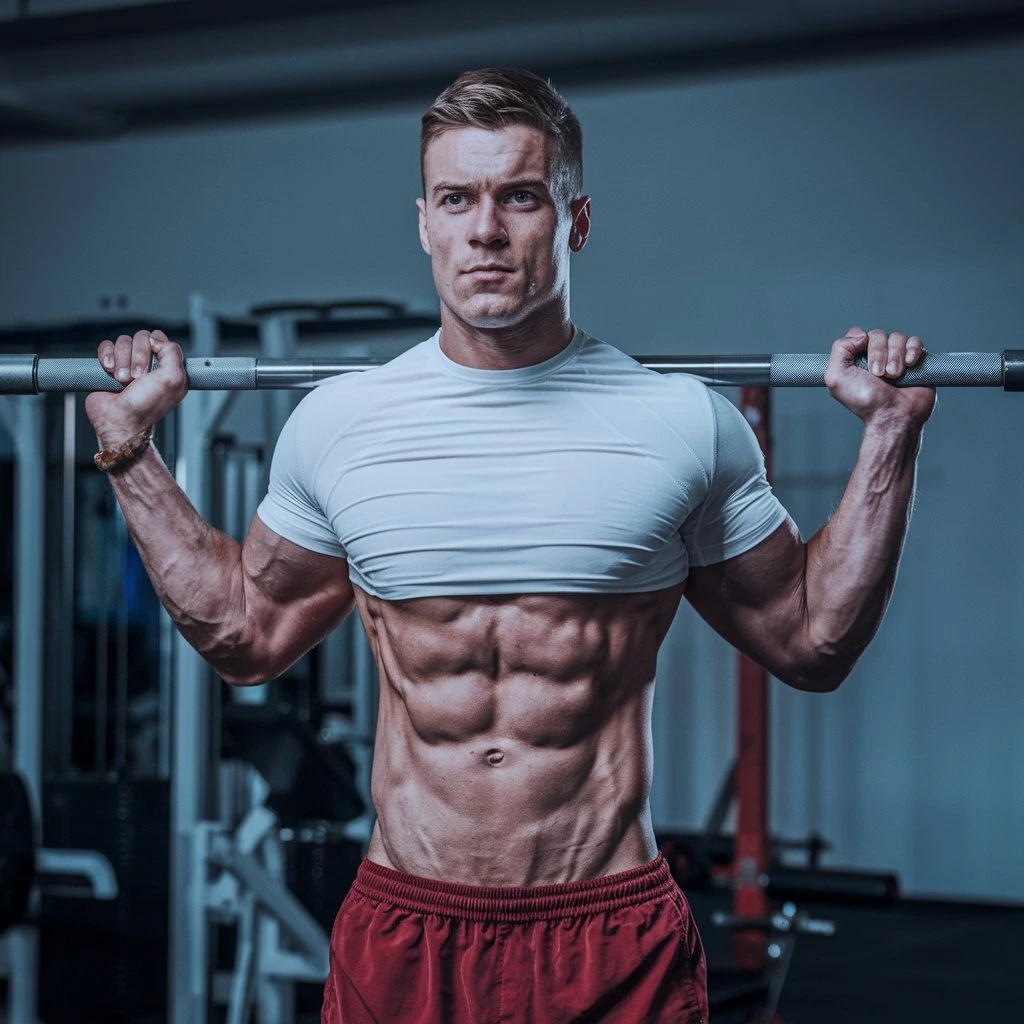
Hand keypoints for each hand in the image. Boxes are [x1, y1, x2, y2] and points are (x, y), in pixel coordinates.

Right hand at [84, 329, 188, 448]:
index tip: (152, 367)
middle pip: (141, 338)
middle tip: (136, 377)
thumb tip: (156, 339)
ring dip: (121, 360)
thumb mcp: (173, 379)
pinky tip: (109, 370)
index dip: (155, 348)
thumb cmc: (145, 407)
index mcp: (168, 368)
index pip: (161, 339)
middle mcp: (149, 365)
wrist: (118, 420)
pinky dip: (106, 356)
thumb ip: (173, 353)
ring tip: (122, 379)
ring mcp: (128, 364)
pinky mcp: (110, 365)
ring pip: (123, 341)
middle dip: (137, 356)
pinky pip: (106, 346)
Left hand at [824, 326, 935, 428]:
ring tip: (894, 376)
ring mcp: (896, 358)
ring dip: (895, 356)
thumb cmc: (864, 401)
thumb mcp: (836, 377)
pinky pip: (916, 342)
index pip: (858, 334)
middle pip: (877, 334)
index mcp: (855, 359)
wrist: (893, 415)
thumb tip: (861, 335)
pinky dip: (913, 350)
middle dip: (879, 354)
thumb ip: (839, 349)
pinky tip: (910, 365)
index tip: (861, 363)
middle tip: (879, 375)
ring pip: (897, 337)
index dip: (860, 343)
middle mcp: (875, 357)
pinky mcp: (915, 361)